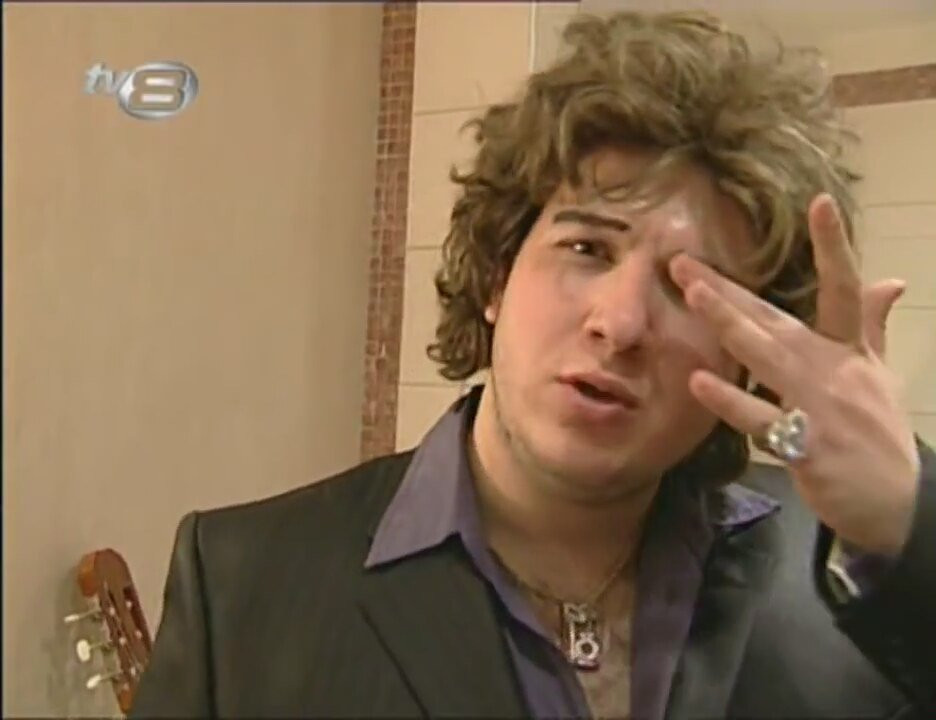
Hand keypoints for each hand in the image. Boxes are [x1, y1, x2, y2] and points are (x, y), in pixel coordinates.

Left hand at [669, 194, 920, 555]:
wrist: (897, 501)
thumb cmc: (878, 432)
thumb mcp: (880, 374)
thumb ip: (871, 326)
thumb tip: (891, 280)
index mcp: (849, 349)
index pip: (844, 288)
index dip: (833, 246)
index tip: (820, 203)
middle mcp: (833, 369)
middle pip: (775, 318)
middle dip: (729, 288)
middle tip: (683, 260)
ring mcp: (819, 406)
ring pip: (766, 357)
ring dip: (726, 323)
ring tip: (691, 294)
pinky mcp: (805, 446)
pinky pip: (760, 419)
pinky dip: (729, 401)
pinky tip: (698, 382)